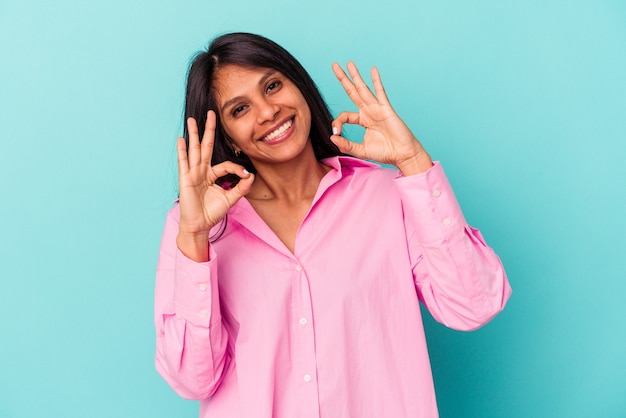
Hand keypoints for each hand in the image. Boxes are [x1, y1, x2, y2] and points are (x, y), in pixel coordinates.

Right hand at [176, 110, 253, 260]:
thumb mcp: (231, 198)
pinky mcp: (186, 179)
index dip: (237, 168)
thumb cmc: (212, 213)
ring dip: (193, 134)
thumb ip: (242, 187)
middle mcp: (202, 171)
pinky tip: (181, 139)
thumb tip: (251, 175)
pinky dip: (183, 151)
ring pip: (195, 150)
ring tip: (192, 120)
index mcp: (212, 175)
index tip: (246, 176)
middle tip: (211, 113)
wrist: (200, 226)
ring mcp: (192, 174)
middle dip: (209, 130)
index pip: (225, 164)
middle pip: (206, 146)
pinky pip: (184, 162)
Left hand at [331, 62, 432, 175]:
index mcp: (363, 120)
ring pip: (363, 89)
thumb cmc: (385, 153)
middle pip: (352, 92)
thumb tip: (332, 138)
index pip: (345, 115)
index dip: (337, 122)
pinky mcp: (386, 109)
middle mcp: (369, 111)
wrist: (403, 155)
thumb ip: (346, 145)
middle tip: (335, 65)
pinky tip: (373, 70)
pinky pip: (380, 92)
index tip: (336, 133)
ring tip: (349, 63)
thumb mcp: (360, 150)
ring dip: (356, 76)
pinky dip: (376, 81)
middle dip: (343, 79)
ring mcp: (377, 109)